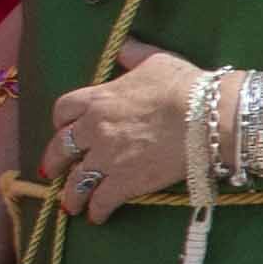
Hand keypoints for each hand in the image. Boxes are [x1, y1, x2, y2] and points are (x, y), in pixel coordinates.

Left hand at [38, 40, 206, 224]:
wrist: (209, 118)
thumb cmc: (185, 87)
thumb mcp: (156, 61)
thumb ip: (133, 56)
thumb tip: (124, 46)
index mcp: (98, 98)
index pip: (63, 110)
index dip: (61, 122)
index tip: (62, 130)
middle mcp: (95, 128)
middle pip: (62, 147)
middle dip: (55, 161)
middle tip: (53, 171)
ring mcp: (108, 157)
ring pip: (77, 180)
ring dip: (71, 194)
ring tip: (70, 205)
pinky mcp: (126, 181)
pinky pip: (102, 199)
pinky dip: (97, 210)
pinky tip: (97, 216)